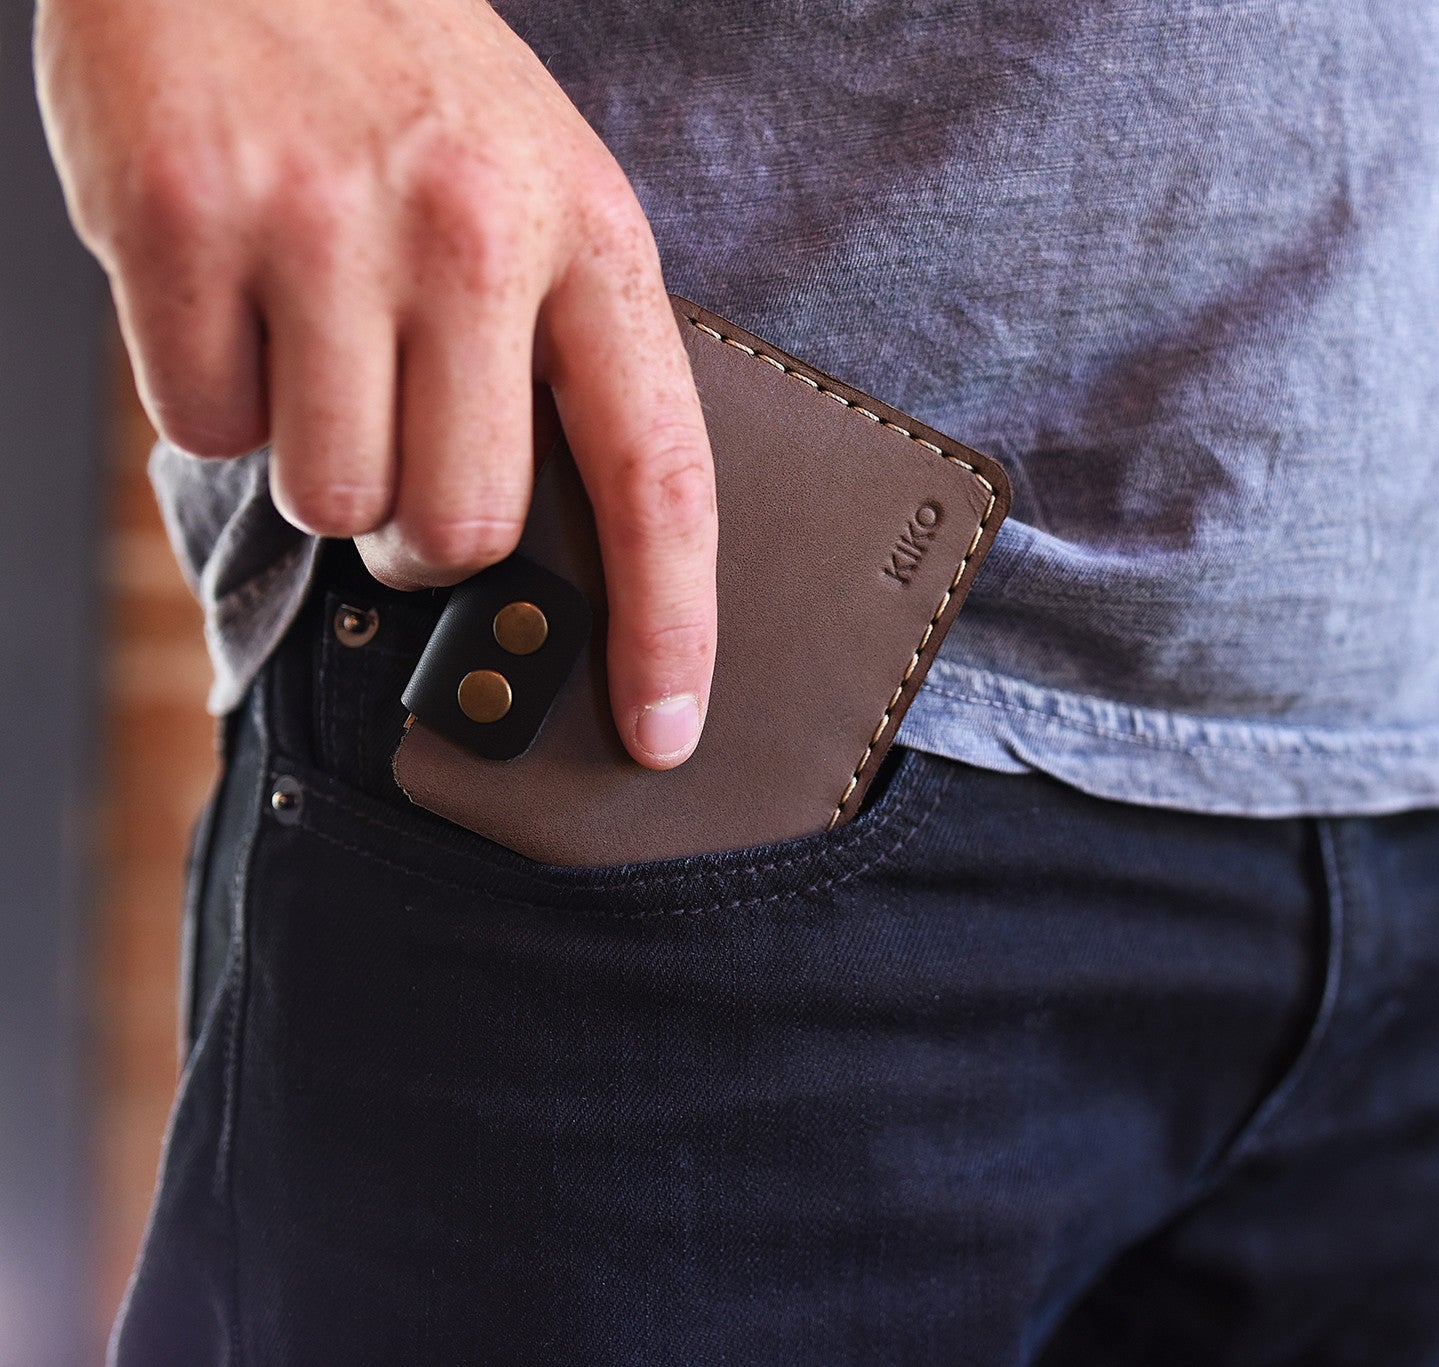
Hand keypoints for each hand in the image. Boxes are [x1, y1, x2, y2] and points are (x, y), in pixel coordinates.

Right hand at [35, 0, 713, 767]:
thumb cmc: (398, 81)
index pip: (659, 471)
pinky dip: (211, 394)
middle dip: (427, 539)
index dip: (669, 622)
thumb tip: (538, 550)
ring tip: (312, 343)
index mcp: (589, 233)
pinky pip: (204, 426)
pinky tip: (231, 296)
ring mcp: (323, 225)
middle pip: (467, 526)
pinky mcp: (184, 221)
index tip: (665, 730)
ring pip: (332, 500)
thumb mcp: (532, 188)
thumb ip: (550, 350)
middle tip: (401, 458)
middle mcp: (472, 232)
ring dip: (314, 462)